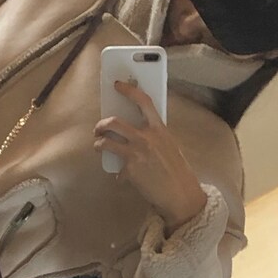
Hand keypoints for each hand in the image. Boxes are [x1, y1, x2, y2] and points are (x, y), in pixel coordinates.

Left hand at [94, 82, 207, 230]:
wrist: (179, 193)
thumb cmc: (176, 170)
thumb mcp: (169, 145)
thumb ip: (153, 135)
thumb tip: (135, 130)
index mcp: (159, 128)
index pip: (143, 101)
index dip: (128, 90)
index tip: (118, 85)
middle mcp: (146, 138)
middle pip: (113, 122)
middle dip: (101, 125)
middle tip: (98, 129)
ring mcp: (136, 153)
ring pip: (105, 143)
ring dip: (98, 145)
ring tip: (99, 147)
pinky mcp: (129, 170)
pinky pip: (116, 169)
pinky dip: (119, 174)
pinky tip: (125, 178)